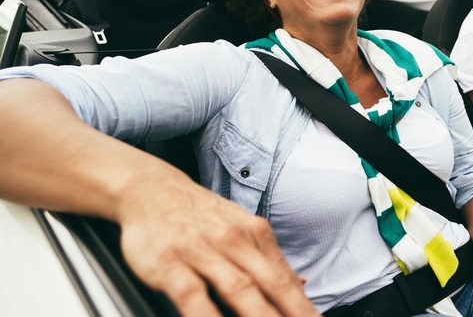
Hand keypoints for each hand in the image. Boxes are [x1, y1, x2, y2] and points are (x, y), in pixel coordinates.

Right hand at [118, 174, 318, 316]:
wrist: (150, 188)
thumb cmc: (198, 215)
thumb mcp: (241, 227)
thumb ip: (268, 259)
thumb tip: (301, 285)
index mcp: (254, 234)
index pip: (284, 279)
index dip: (302, 307)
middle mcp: (233, 241)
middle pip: (270, 284)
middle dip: (291, 313)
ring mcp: (201, 251)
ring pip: (238, 289)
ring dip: (259, 316)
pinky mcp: (169, 263)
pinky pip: (191, 294)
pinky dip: (206, 315)